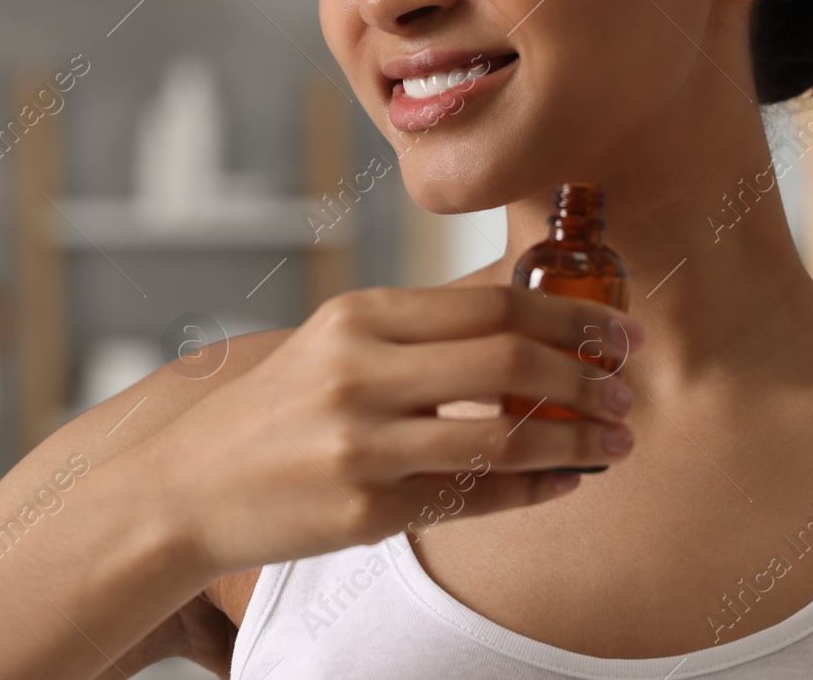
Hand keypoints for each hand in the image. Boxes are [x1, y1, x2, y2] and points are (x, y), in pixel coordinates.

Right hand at [131, 285, 644, 577]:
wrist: (186, 488)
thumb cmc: (274, 411)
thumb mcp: (334, 343)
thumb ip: (421, 327)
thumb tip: (523, 304)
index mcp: (358, 317)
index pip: (489, 303)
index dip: (568, 316)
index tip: (614, 330)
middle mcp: (360, 372)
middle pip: (508, 360)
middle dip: (585, 373)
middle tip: (626, 386)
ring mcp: (362, 444)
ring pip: (503, 438)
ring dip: (577, 440)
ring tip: (617, 441)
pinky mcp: (366, 510)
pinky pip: (475, 500)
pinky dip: (535, 491)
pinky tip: (566, 483)